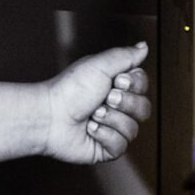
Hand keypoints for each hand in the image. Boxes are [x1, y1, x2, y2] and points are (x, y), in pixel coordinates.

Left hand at [44, 42, 151, 164]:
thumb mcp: (100, 65)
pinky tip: (89, 129)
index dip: (134, 85)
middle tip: (104, 99)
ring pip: (133, 129)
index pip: (143, 87)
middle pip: (144, 109)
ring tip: (92, 115)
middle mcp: (117, 108)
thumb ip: (126, 56)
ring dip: (111, 119)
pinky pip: (121, 145)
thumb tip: (144, 46)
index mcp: (116, 87)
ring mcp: (112, 129)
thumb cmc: (70, 89)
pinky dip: (104, 135)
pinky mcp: (106, 148)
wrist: (50, 115)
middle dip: (123, 103)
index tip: (117, 81)